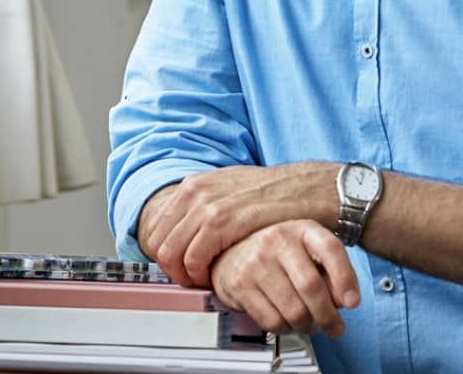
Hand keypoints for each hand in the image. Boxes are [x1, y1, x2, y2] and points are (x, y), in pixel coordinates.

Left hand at [143, 163, 337, 285]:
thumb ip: (206, 203)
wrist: (304, 188)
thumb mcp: (231, 187)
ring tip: (203, 280)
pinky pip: (193, 258)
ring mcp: (206, 205)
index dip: (166, 254)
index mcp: (195, 183)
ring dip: (184, 275)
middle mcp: (195, 191)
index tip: (180, 267)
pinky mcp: (221, 221)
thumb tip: (186, 227)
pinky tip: (215, 276)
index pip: (157, 227)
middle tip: (190, 279)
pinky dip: (199, 275)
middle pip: (159, 242)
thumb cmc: (273, 192)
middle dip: (171, 268)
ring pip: (171, 253)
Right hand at [210, 221, 359, 338]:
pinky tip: (289, 322)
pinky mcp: (240, 285)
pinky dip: (286, 329)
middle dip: (328, 315)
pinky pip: (272, 321)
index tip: (353, 301)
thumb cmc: (277, 250)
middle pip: (311, 286)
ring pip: (293, 309)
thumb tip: (345, 300)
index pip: (330, 248)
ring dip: (307, 326)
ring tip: (310, 324)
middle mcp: (279, 241)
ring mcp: (257, 262)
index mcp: (302, 229)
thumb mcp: (307, 249)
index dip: (345, 277)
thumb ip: (330, 270)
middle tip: (335, 327)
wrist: (230, 247)